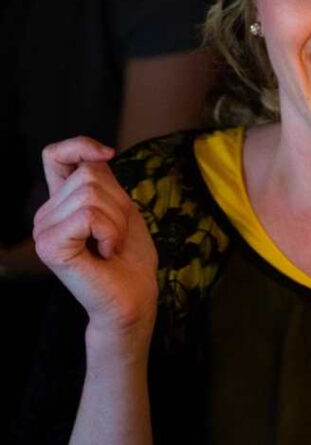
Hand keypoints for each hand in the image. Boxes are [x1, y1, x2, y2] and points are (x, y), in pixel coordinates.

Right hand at [33, 137, 157, 339]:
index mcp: (62, 203)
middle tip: (117, 236)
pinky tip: (106, 253)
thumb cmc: (131, 260)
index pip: (55, 155)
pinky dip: (109, 233)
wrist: (133, 299)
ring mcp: (43, 230)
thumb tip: (98, 154)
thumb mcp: (122, 210)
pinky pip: (88, 216)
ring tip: (111, 246)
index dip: (79, 145)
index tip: (108, 154)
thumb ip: (104, 182)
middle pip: (88, 175)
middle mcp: (46, 214)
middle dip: (118, 203)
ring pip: (90, 194)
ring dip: (116, 222)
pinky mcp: (49, 246)